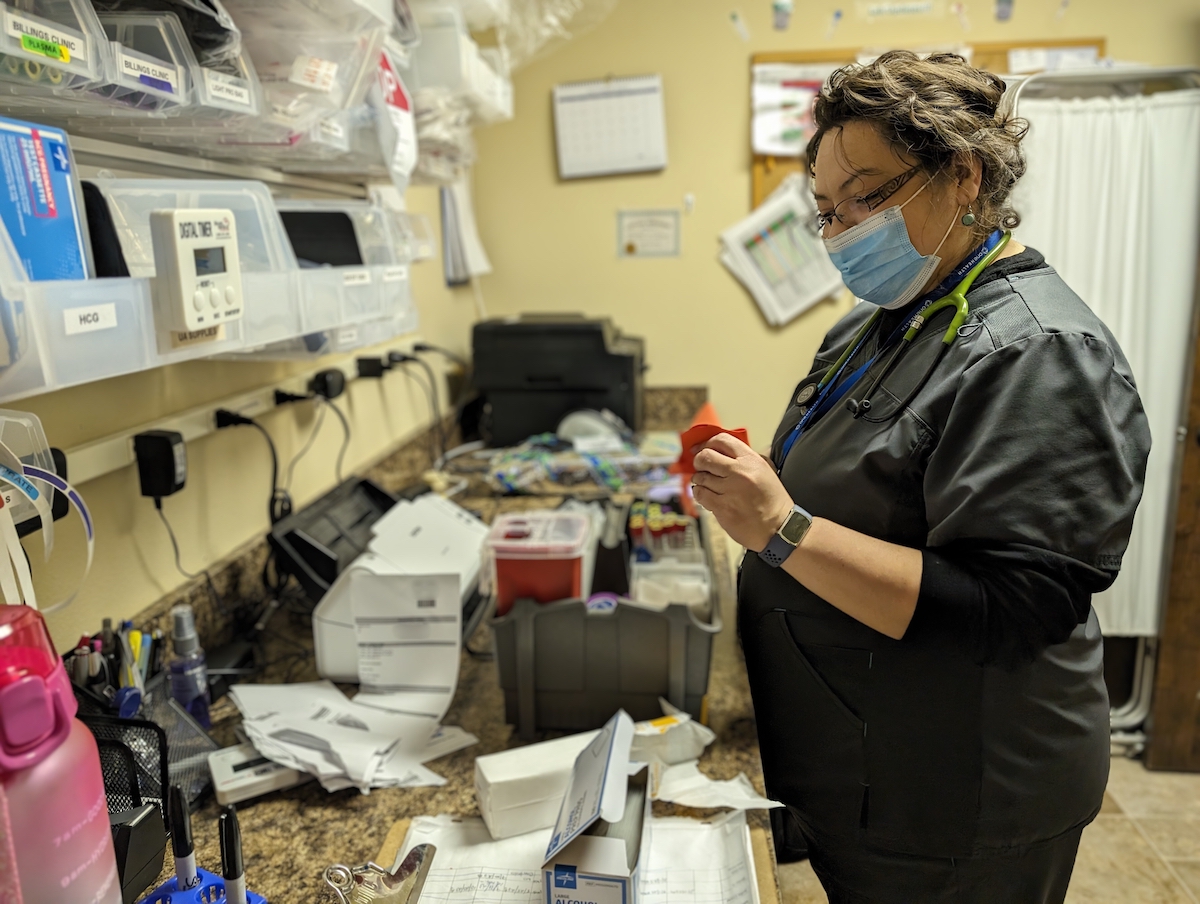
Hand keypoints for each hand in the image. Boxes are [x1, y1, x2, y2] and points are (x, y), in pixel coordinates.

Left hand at [690, 433, 794, 551]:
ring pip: (700, 477)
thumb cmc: (772, 500)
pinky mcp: (722, 507)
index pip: (721, 440)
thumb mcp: (765, 470)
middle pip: (705, 457)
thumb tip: (721, 450)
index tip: (701, 448)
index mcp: (751, 460)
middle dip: (699, 461)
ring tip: (708, 484)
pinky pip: (700, 494)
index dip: (707, 443)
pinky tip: (708, 496)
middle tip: (702, 467)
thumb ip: (744, 458)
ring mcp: (730, 490)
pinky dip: (700, 494)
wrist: (778, 527)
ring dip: (700, 480)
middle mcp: (739, 472)